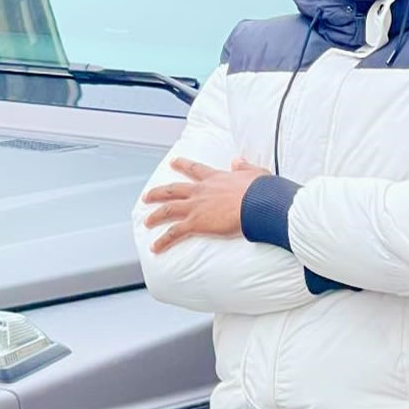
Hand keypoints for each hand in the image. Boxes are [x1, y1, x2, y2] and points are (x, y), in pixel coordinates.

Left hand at [141, 157, 268, 253]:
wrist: (259, 203)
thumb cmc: (261, 191)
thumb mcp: (254, 173)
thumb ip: (244, 167)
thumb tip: (238, 161)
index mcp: (215, 178)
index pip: (195, 169)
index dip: (182, 165)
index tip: (173, 162)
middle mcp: (201, 191)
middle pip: (173, 189)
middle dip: (158, 192)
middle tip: (148, 195)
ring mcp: (196, 207)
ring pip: (168, 209)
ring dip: (155, 216)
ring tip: (146, 221)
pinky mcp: (196, 223)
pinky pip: (174, 233)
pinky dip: (163, 241)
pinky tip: (154, 247)